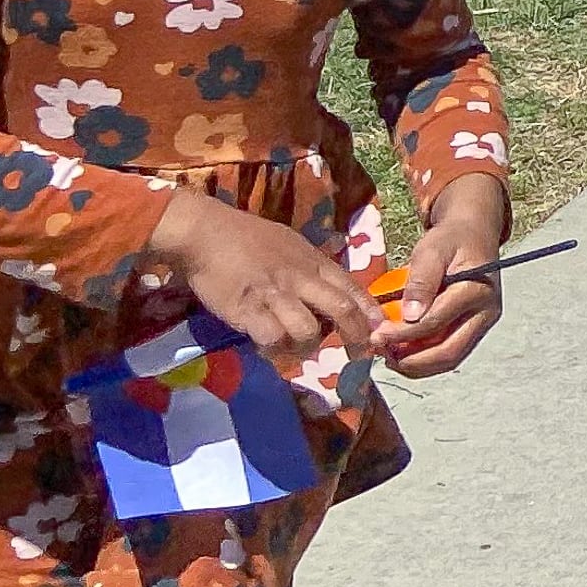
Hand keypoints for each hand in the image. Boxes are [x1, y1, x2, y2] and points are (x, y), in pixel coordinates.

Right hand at [150, 186, 380, 361]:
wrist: (207, 233)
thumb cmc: (248, 238)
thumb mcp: (292, 245)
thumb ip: (311, 268)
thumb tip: (329, 290)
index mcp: (314, 262)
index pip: (353, 289)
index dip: (370, 313)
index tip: (379, 330)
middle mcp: (300, 279)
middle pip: (341, 310)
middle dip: (356, 337)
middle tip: (357, 354)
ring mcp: (275, 295)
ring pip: (308, 331)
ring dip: (306, 347)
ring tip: (294, 348)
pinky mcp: (247, 310)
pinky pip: (272, 338)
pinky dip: (273, 349)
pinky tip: (266, 346)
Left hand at [376, 175, 508, 378]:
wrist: (474, 233)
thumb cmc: (451, 239)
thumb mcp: (432, 250)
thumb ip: (421, 281)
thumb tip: (410, 316)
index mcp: (476, 291)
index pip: (436, 322)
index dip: (402, 334)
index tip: (375, 335)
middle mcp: (485, 313)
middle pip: (449, 352)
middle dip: (411, 361)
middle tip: (382, 354)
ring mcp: (482, 323)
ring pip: (450, 358)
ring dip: (417, 364)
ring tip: (389, 355)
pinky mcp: (474, 328)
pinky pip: (448, 351)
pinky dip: (424, 357)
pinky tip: (402, 350)